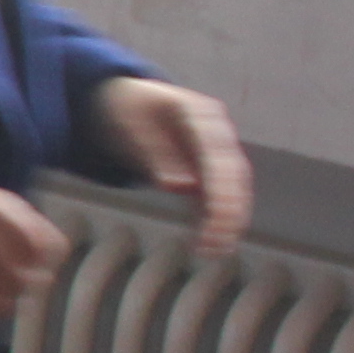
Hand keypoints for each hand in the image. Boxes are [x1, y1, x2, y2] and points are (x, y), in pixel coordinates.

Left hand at [92, 77, 254, 253]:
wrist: (121, 100)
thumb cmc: (124, 108)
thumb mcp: (128, 123)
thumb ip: (154, 152)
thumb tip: (180, 186)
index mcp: (199, 112)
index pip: (217, 152)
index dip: (221, 185)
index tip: (218, 215)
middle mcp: (215, 133)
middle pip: (232, 173)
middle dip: (227, 210)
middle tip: (216, 243)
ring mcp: (213, 153)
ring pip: (231, 189)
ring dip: (227, 222)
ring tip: (214, 251)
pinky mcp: (204, 171)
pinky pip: (215, 197)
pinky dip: (214, 222)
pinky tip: (210, 247)